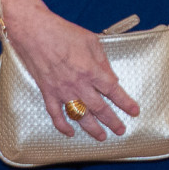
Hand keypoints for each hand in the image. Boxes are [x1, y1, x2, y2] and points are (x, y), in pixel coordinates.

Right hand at [7, 8, 140, 139]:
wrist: (34, 32)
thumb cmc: (62, 32)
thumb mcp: (91, 41)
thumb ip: (102, 61)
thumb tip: (111, 78)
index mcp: (91, 70)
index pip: (113, 91)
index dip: (125, 103)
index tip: (134, 111)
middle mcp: (78, 84)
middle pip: (99, 108)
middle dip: (112, 121)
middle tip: (121, 130)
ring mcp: (61, 91)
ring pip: (80, 116)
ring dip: (92, 128)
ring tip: (101, 137)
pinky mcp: (47, 92)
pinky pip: (56, 114)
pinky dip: (63, 126)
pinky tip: (70, 132)